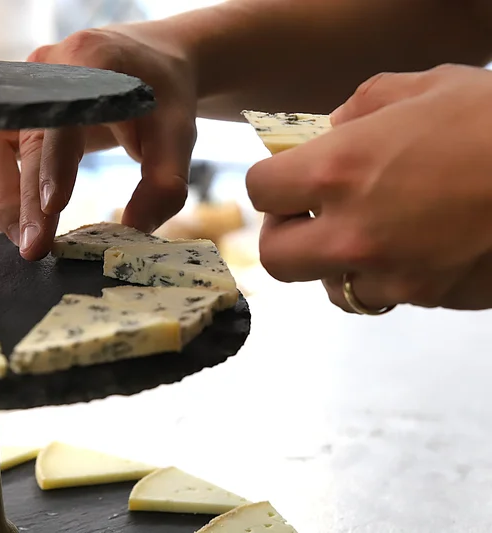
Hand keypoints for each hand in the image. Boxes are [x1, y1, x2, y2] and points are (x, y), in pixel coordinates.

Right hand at [0, 24, 197, 259]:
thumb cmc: (163, 98)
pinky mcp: (13, 110)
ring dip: (5, 201)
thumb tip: (135, 230)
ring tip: (27, 242)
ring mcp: (23, 89)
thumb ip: (164, 182)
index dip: (53, 165)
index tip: (53, 208)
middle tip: (33, 249)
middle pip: (22, 142)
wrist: (150, 66)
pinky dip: (2, 191)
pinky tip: (16, 224)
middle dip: (23, 201)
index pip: (62, 121)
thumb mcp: (179, 134)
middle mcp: (45, 69)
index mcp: (89, 61)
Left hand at [246, 64, 491, 311]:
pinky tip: (408, 250)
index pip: (260, 189)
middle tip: (307, 217)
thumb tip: (329, 129)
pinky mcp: (426, 297)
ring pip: (329, 286)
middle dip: (285, 235)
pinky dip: (384, 279)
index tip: (287, 178)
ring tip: (366, 234)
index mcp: (338, 169)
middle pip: (275, 257)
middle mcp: (351, 231)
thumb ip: (361, 106)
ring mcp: (389, 272)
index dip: (272, 182)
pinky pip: (383, 296)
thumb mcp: (425, 88)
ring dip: (335, 263)